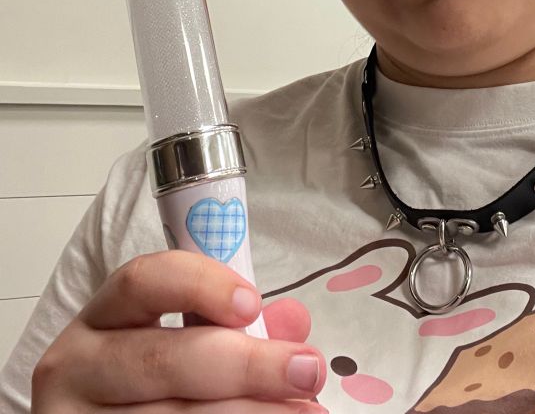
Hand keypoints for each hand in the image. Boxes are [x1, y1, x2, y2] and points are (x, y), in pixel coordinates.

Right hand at [31, 250, 326, 412]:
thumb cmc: (149, 385)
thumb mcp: (181, 344)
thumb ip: (231, 327)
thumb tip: (294, 322)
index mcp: (101, 320)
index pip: (140, 282)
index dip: (198, 286)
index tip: (252, 302)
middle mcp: (78, 368)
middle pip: (164, 360)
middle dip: (247, 365)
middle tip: (308, 370)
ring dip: (250, 413)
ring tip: (306, 409)